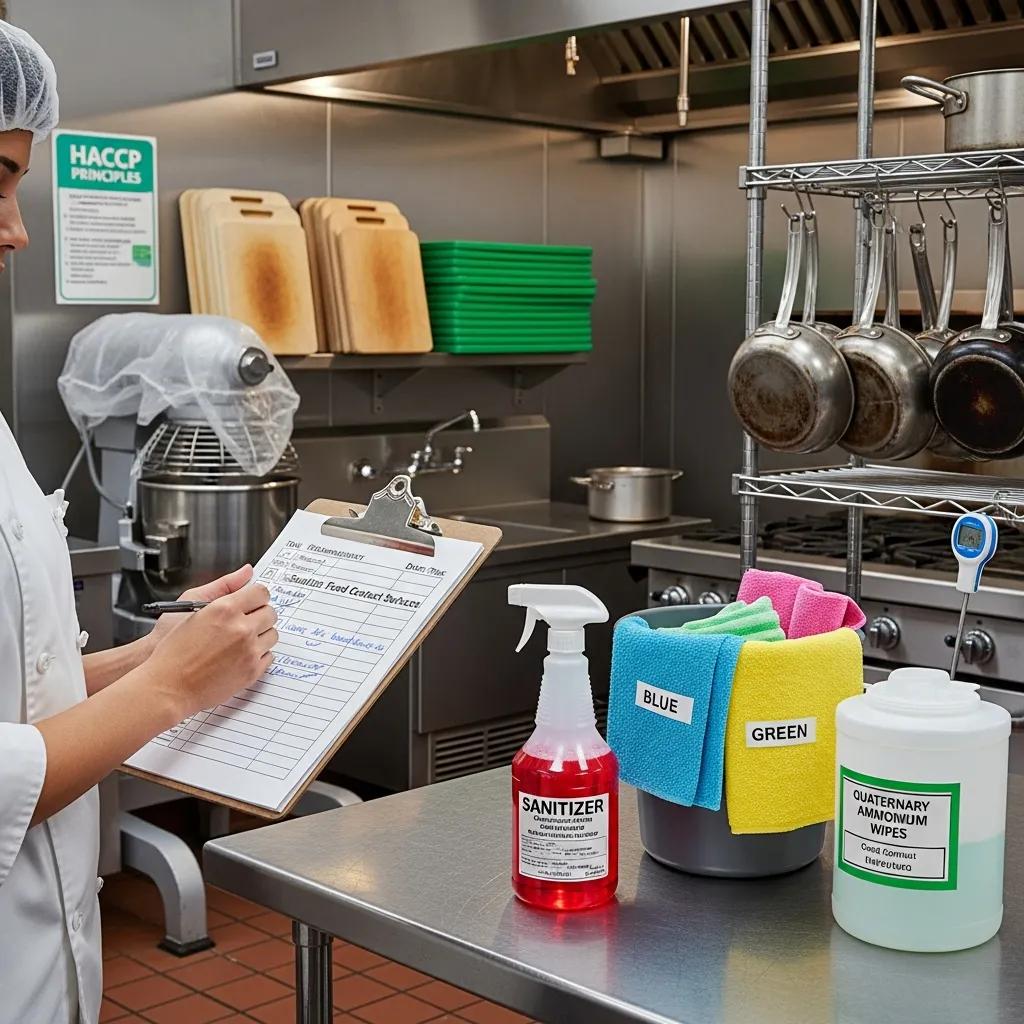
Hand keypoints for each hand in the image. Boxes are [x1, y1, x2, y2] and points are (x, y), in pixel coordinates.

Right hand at [145, 582, 277, 719]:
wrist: (167, 686)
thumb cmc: (172, 648)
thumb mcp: (191, 606)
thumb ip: (224, 586)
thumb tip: (247, 571)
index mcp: (225, 609)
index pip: (260, 592)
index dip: (256, 596)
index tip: (252, 601)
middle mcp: (241, 629)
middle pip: (270, 613)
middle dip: (260, 614)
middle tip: (246, 620)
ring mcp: (249, 651)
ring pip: (272, 634)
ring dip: (261, 634)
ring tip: (241, 639)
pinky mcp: (252, 671)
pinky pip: (269, 656)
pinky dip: (258, 654)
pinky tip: (241, 655)